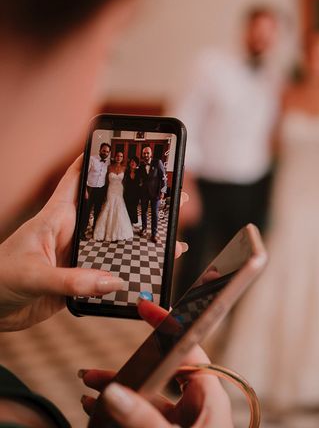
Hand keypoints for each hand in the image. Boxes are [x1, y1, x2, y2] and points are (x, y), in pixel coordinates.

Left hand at [0, 156, 189, 331]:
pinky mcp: (83, 280)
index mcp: (57, 218)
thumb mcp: (34, 275)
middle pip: (111, 212)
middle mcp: (73, 233)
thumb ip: (72, 280)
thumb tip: (114, 282)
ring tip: (174, 237)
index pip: (77, 180)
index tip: (122, 146)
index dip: (96, 160)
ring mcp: (79, 256)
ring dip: (144, 240)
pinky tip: (152, 273)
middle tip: (173, 194)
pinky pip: (114, 273)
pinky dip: (135, 273)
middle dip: (141, 201)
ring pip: (118, 244)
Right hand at [80, 300, 232, 427]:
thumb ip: (143, 419)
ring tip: (89, 382)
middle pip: (164, 369)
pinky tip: (98, 407)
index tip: (149, 309)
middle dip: (132, 361)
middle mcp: (197, 404)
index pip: (190, 348)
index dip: (170, 325)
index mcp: (209, 397)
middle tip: (110, 350)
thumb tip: (115, 393)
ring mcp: (183, 420)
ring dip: (119, 386)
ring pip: (149, 393)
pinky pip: (145, 414)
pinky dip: (122, 409)